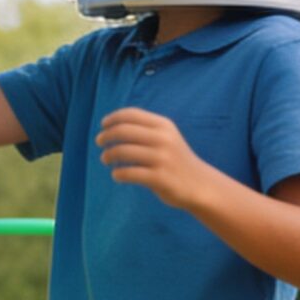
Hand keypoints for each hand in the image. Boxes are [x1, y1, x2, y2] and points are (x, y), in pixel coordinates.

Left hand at [97, 107, 218, 209]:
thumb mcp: (166, 137)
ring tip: (105, 159)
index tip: (103, 125)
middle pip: (123, 131)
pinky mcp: (159, 178)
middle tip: (99, 142)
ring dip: (108, 155)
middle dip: (106, 136)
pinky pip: (128, 173)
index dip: (113, 118)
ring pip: (122, 152)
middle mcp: (164, 139)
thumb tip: (111, 126)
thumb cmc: (175, 159)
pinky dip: (117, 174)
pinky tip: (117, 175)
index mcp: (164, 126)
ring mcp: (162, 158)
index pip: (131, 114)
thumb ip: (145, 129)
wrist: (200, 184)